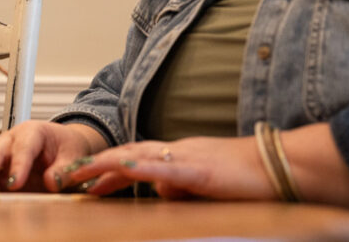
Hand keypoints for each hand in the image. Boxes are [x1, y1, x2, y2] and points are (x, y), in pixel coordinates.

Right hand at [0, 120, 107, 191]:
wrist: (64, 147)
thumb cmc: (67, 148)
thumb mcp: (74, 157)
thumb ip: (64, 170)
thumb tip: (51, 182)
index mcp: (33, 132)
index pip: (24, 146)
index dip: (18, 165)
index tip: (15, 183)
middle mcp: (13, 140)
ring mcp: (3, 154)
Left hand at [57, 135, 275, 199]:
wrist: (282, 166)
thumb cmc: (250, 180)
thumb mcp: (207, 186)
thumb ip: (182, 188)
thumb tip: (160, 194)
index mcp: (179, 157)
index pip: (134, 161)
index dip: (105, 170)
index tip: (82, 181)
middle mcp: (177, 152)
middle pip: (126, 155)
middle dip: (94, 166)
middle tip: (66, 178)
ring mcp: (187, 158)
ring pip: (136, 156)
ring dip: (104, 164)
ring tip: (78, 173)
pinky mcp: (200, 170)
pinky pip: (164, 167)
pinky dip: (139, 167)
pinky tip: (119, 168)